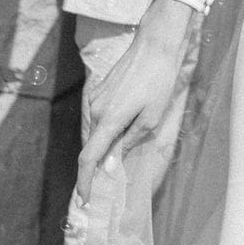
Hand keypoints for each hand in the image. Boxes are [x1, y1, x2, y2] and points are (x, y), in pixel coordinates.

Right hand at [76, 0, 194, 202]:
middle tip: (107, 182)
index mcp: (108, 120)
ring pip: (95, 132)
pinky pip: (97, 118)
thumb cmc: (159, 81)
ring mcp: (94, 99)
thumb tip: (112, 163)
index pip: (88, 158)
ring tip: (116, 158)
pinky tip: (120, 131)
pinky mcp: (98, 90)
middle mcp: (95, 111)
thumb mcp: (152, 117)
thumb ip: (130, 142)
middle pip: (91, 146)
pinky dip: (105, 130)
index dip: (85, 181)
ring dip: (102, 146)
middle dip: (97, 165)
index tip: (85, 198)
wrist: (155, 46)